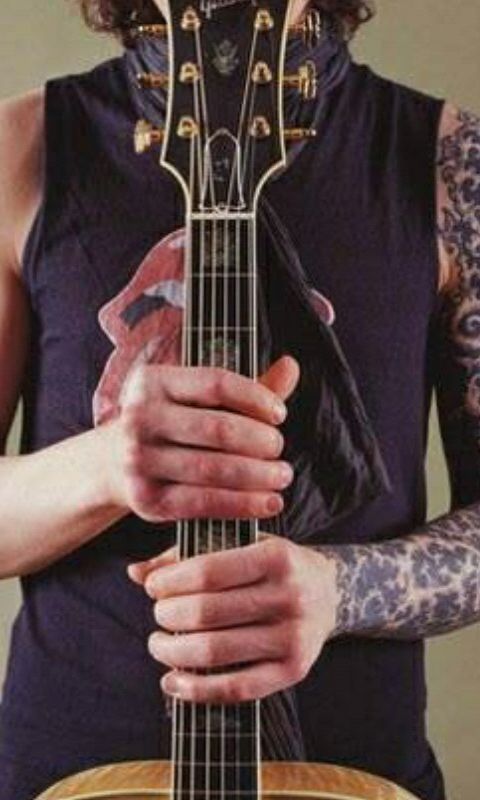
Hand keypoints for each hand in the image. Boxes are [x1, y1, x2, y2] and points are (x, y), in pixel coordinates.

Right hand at [100, 356, 299, 522]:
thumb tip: (291, 366)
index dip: (256, 397)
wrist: (112, 462)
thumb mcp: (198, 399)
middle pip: (218, 429)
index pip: (216, 383)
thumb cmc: (172, 424)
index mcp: (154, 381)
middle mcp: (140, 417)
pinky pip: (204, 503)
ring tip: (282, 475)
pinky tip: (268, 503)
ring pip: (213, 469)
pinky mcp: (147, 499)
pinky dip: (242, 504)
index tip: (280, 414)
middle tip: (279, 448)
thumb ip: (245, 388)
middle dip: (261, 441)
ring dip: (258, 475)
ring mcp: (139, 460)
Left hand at [128, 536, 336, 702]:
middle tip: (158, 614)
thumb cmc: (270, 565)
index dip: (169, 582)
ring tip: (158, 644)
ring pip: (216, 652)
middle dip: (168, 615)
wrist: (329, 591)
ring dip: (173, 652)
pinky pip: (237, 688)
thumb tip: (136, 573)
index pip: (207, 572)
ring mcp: (294, 636)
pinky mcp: (294, 671)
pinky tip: (171, 680)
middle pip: (207, 613)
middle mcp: (290, 595)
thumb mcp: (238, 544)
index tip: (152, 587)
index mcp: (276, 556)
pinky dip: (196, 689)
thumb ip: (187, 555)